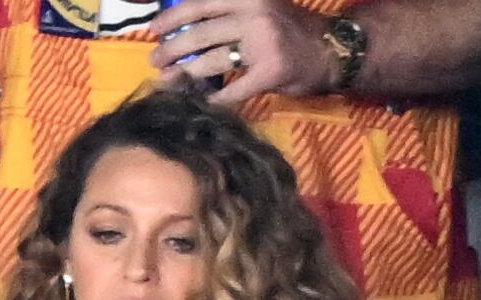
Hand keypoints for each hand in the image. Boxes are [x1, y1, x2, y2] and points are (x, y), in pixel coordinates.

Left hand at [150, 0, 337, 104]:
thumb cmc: (288, 29)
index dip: (172, 17)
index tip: (154, 30)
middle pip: (199, 34)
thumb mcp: (259, 8)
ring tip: (169, 80)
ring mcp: (263, 43)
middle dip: (170, 51)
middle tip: (156, 61)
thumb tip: (181, 28)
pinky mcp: (270, 72)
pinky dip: (214, 98)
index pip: (200, 4)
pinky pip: (231, 90)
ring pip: (210, 61)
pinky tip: (204, 101)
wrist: (333, 48)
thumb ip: (226, 14)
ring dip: (184, 75)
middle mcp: (255, 14)